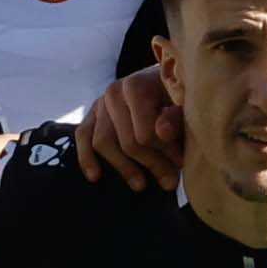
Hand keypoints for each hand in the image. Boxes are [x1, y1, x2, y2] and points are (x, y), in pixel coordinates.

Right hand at [71, 61, 183, 187]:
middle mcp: (114, 92)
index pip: (145, 132)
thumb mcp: (183, 105)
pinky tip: (95, 176)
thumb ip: (176, 118)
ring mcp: (100, 104)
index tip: (182, 163)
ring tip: (141, 185)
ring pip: (103, 143)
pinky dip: (86, 158)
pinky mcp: (91, 116)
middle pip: (127, 141)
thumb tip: (162, 132)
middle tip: (170, 182)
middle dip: (151, 164)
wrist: (162, 82)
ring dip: (124, 167)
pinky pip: (83, 137)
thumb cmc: (176, 96)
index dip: (165, 153)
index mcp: (136, 86)